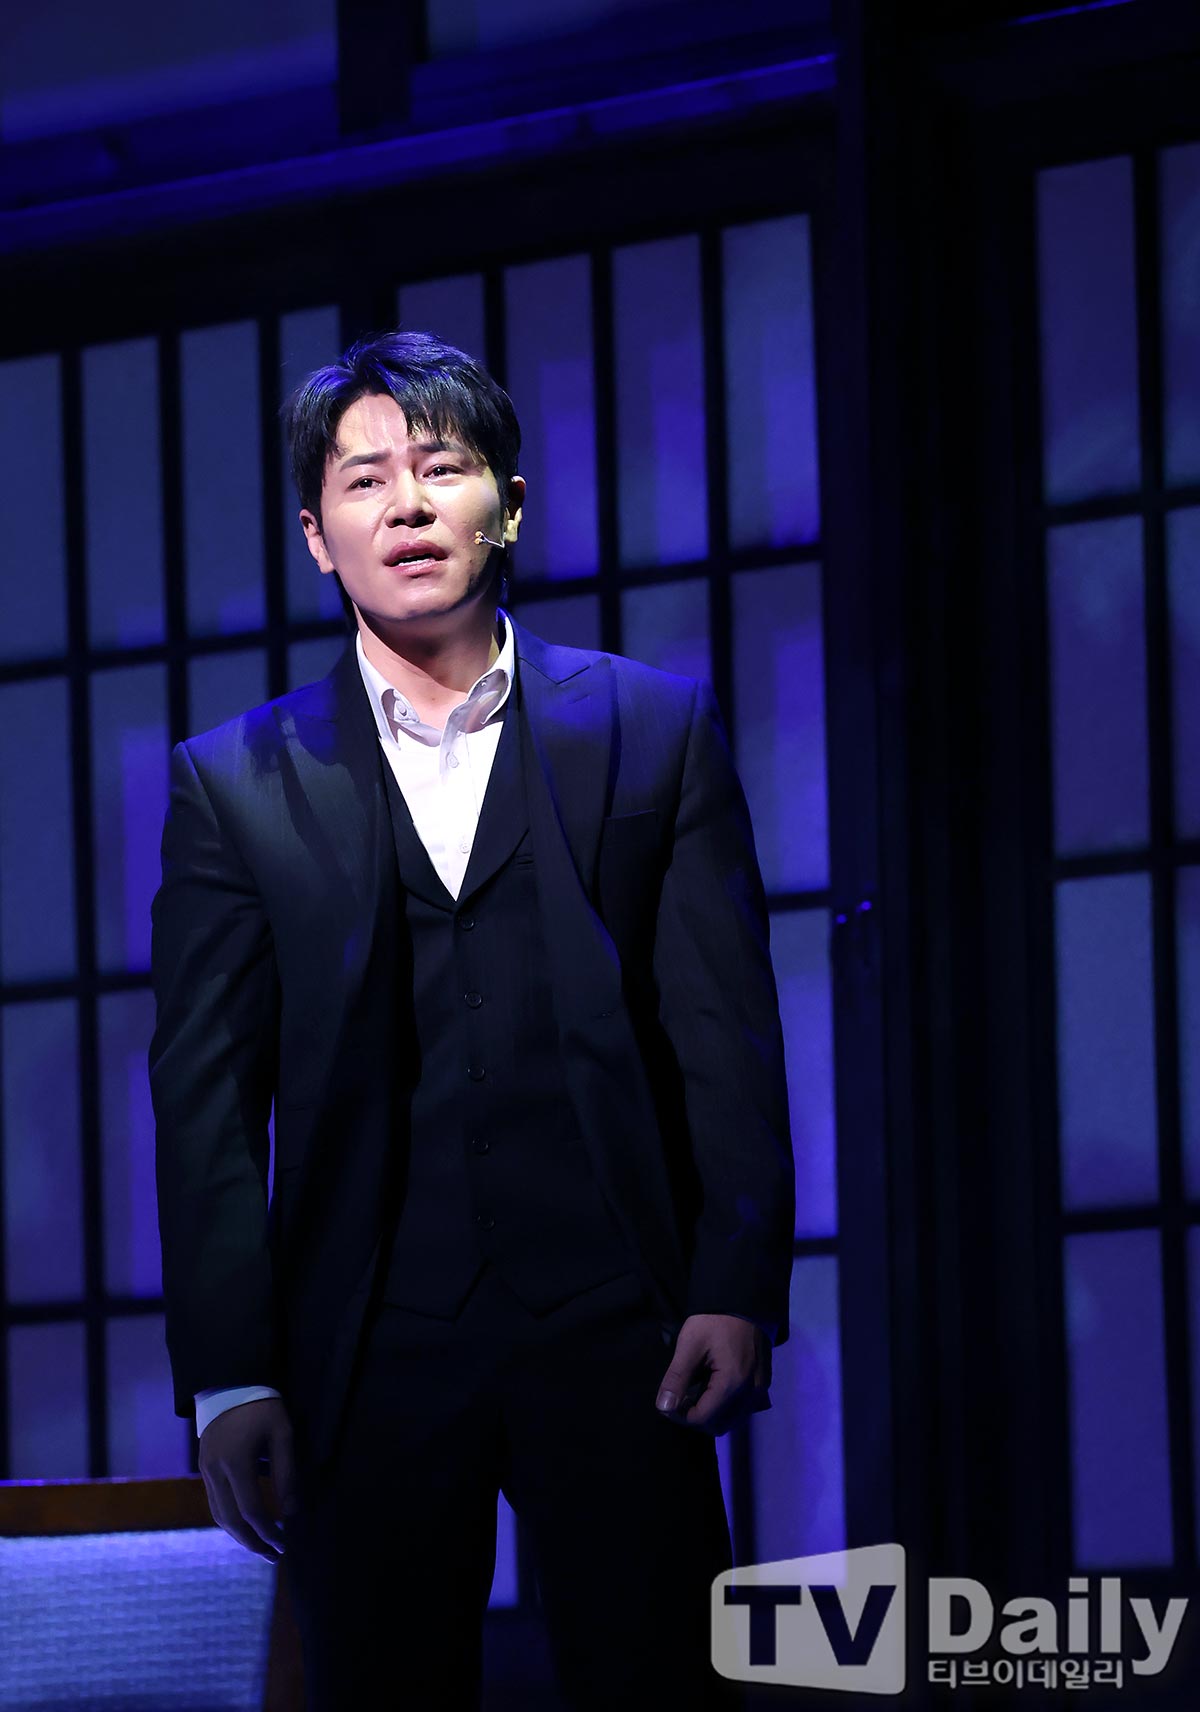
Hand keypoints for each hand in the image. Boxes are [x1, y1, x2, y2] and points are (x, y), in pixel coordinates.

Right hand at [198, 1397, 296, 1563]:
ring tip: (260, 1546)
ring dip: (239, 1535)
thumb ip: (287, 1473)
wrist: (229, 1381)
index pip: (251, 1510)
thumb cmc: (262, 1405)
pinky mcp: (203, 1466)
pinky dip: (229, 1519)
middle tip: (274, 1555)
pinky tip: (244, 1524)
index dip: (268, 1531)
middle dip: (252, 1542)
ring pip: (218, 1514)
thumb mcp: (282, 1433)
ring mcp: (205, 1469)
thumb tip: (292, 1512)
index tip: (284, 1544)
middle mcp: (215, 1471)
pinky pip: (214, 1502)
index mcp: (236, 1462)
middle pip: (231, 1520)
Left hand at [654, 1314, 771, 1434]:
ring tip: (695, 1393)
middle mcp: (751, 1393)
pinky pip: (743, 1409)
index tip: (667, 1401)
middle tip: (680, 1398)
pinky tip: (712, 1389)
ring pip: (732, 1420)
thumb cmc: (714, 1320)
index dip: (680, 1416)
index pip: (702, 1419)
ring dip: (711, 1414)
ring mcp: (760, 1389)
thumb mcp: (690, 1344)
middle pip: (719, 1425)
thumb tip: (663, 1408)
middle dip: (695, 1417)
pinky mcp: (763, 1383)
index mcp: (733, 1384)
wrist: (743, 1299)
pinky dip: (726, 1407)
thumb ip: (677, 1378)